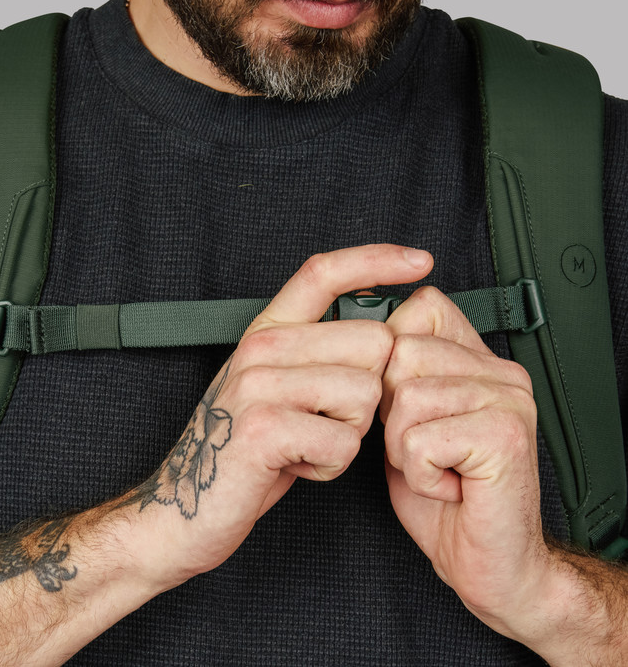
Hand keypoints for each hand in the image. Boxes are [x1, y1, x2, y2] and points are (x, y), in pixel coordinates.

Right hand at [131, 244, 432, 582]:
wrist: (183, 507)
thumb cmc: (247, 449)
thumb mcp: (276, 384)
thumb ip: (318, 351)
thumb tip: (382, 326)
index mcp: (268, 330)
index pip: (324, 272)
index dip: (376, 259)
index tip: (421, 260)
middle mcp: (262, 346)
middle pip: (374, 341)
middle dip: (369, 391)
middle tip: (326, 420)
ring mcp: (258, 383)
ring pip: (365, 393)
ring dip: (351, 433)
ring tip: (308, 443)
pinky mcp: (264, 428)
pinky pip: (344, 443)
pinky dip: (331, 465)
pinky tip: (298, 465)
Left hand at [380, 286, 547, 635]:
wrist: (488, 560)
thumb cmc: (443, 493)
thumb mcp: (406, 421)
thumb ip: (395, 375)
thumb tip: (358, 336)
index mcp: (478, 360)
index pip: (421, 307)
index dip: (391, 352)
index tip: (400, 400)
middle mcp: (500, 372)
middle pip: (401, 353)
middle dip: (391, 410)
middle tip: (424, 445)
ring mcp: (508, 400)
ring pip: (406, 397)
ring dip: (404, 447)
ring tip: (437, 465)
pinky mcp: (505, 437)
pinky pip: (420, 440)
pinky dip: (420, 474)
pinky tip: (449, 483)